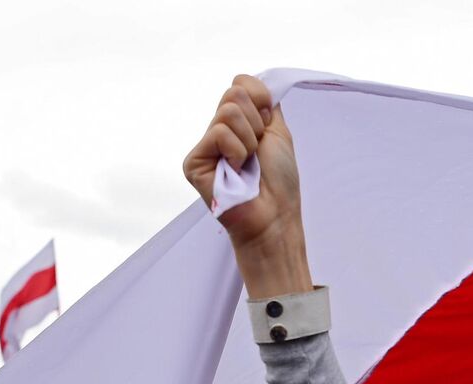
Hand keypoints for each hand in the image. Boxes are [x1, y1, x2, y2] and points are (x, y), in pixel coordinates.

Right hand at [182, 75, 311, 298]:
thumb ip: (265, 102)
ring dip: (249, 139)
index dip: (261, 101)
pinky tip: (236, 172)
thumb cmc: (279, 180)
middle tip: (257, 151)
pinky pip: (219, 133)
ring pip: (228, 111)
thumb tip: (249, 80)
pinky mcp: (193, 161)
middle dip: (256, 122)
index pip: (241, 83)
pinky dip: (237, 151)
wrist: (274, 214)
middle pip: (234, 92)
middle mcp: (217, 130)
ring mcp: (204, 146)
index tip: (267, 130)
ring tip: (247, 164)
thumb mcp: (278, 130)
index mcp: (237, 122)